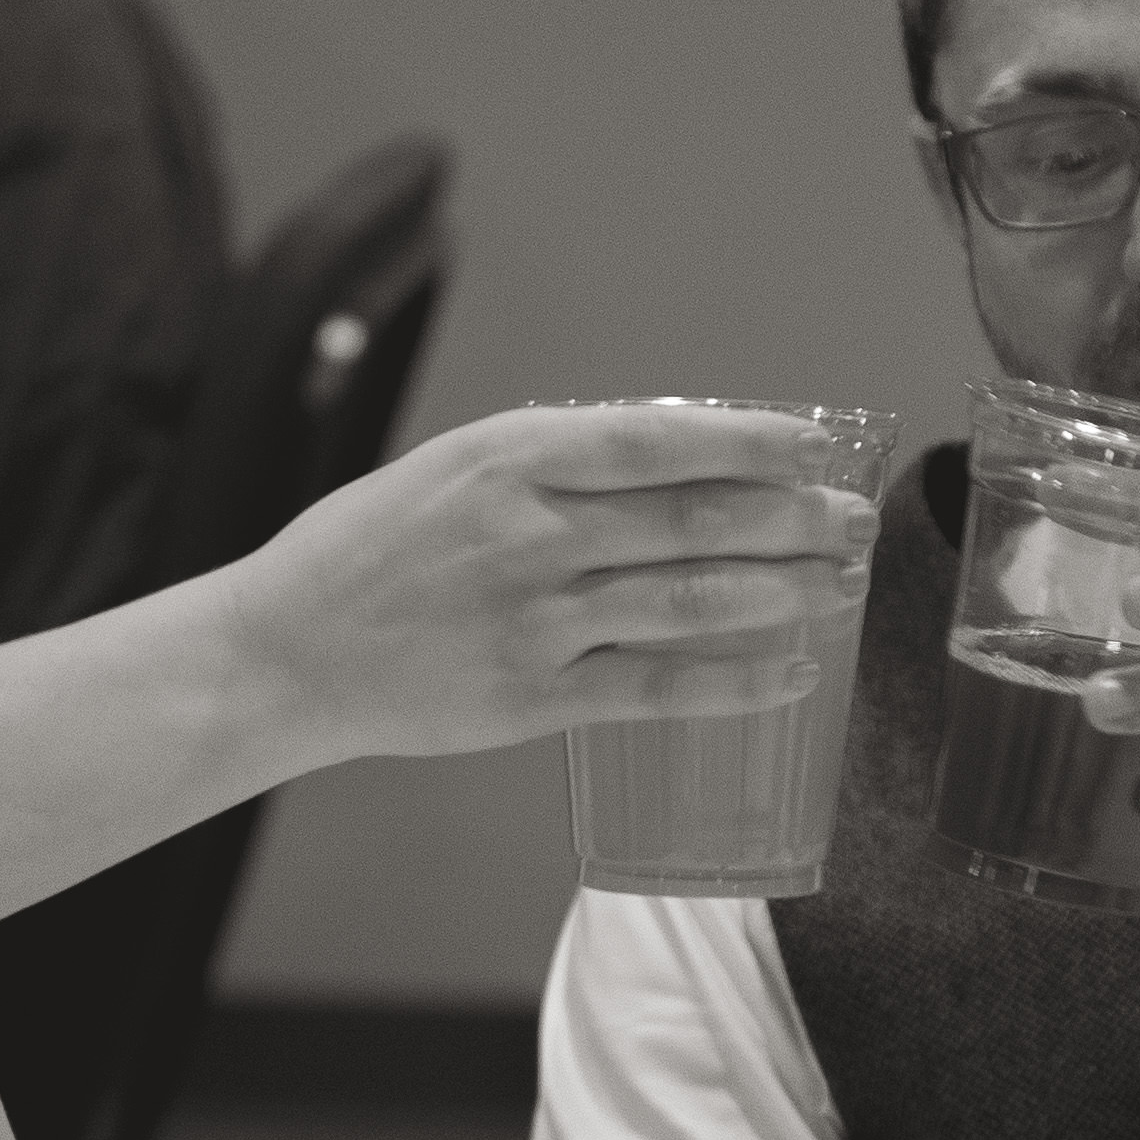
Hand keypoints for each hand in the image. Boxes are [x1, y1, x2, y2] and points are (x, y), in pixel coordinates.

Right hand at [209, 404, 874, 763]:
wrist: (288, 650)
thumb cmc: (372, 551)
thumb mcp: (455, 469)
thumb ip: (554, 464)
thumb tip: (671, 454)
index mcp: (510, 460)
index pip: (661, 442)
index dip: (751, 442)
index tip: (812, 444)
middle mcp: (531, 534)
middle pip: (696, 521)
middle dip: (793, 519)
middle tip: (852, 521)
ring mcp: (536, 620)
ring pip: (691, 602)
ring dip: (784, 593)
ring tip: (839, 586)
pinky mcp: (534, 697)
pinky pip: (659, 688)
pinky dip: (735, 682)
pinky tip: (791, 674)